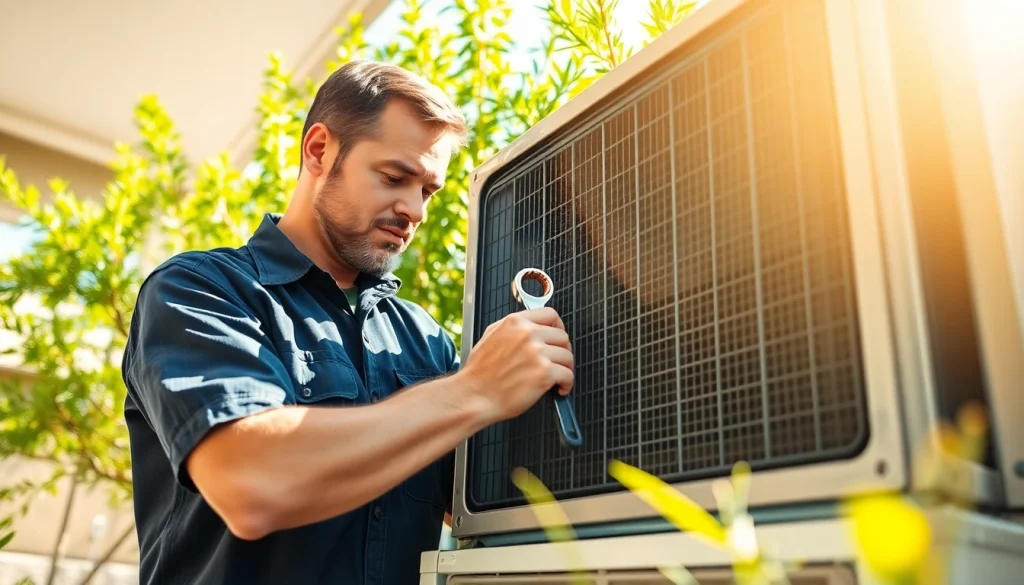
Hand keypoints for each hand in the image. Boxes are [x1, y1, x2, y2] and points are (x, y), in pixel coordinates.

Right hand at [456, 308, 573, 424]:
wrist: (474, 396)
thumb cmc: (479, 373)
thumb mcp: (490, 336)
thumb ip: (513, 328)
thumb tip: (531, 328)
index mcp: (515, 323)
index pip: (550, 314)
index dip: (558, 327)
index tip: (557, 338)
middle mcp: (528, 334)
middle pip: (562, 336)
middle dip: (562, 351)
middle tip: (556, 362)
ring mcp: (537, 353)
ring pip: (568, 356)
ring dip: (565, 368)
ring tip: (556, 377)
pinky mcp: (545, 373)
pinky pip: (568, 375)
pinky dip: (567, 384)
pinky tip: (559, 388)